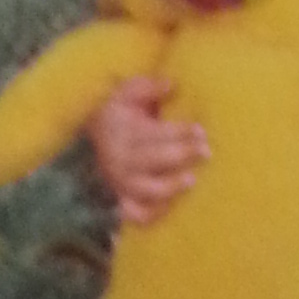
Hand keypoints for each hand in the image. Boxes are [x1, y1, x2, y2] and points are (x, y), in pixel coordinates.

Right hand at [91, 77, 207, 225]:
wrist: (93, 144)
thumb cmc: (119, 115)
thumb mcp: (126, 95)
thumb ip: (147, 87)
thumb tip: (170, 83)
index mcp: (121, 132)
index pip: (154, 133)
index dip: (179, 132)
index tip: (201, 130)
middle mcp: (119, 160)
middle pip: (153, 160)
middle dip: (182, 155)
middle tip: (206, 151)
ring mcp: (120, 184)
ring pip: (146, 190)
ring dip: (171, 187)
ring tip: (192, 179)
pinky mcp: (122, 202)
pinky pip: (138, 215)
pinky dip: (154, 215)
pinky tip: (174, 206)